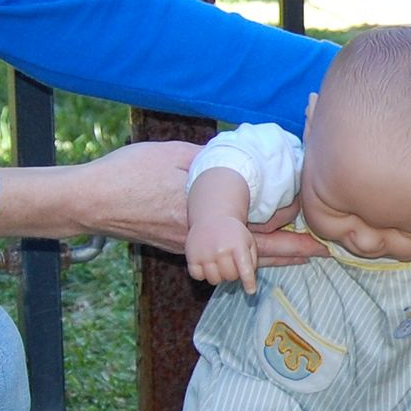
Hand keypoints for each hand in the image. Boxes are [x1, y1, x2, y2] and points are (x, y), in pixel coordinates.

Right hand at [0, 142, 324, 263]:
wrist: (88, 201)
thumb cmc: (128, 173)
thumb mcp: (173, 154)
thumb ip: (207, 157)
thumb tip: (236, 154)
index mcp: (203, 213)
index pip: (255, 226)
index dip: (287, 224)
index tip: (312, 222)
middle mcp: (198, 236)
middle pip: (254, 250)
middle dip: (290, 252)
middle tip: (322, 253)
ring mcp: (188, 245)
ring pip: (237, 255)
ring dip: (268, 256)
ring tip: (298, 256)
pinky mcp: (177, 246)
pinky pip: (219, 253)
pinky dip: (243, 252)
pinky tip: (254, 248)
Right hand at [188, 213, 262, 291]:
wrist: (211, 218)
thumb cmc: (233, 234)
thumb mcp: (248, 242)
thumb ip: (252, 262)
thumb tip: (249, 285)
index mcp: (238, 244)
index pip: (244, 269)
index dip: (248, 282)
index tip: (251, 291)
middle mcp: (220, 249)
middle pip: (230, 277)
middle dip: (233, 274)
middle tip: (231, 264)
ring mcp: (205, 254)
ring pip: (214, 280)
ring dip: (218, 276)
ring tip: (219, 264)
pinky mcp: (191, 257)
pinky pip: (198, 277)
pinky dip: (203, 274)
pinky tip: (207, 264)